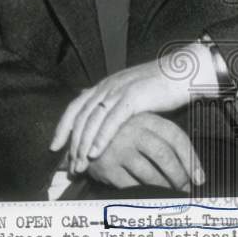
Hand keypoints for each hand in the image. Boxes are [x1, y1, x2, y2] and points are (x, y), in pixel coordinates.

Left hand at [51, 50, 196, 173]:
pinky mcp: (132, 98)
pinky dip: (101, 138)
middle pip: (80, 118)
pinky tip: (96, 152)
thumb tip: (102, 120)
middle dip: (72, 143)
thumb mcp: (130, 94)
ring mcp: (117, 91)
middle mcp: (105, 87)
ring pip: (92, 121)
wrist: (183, 71)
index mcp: (103, 86)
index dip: (62, 127)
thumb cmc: (159, 87)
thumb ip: (114, 104)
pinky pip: (111, 121)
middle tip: (69, 165)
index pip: (74, 108)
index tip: (54, 147)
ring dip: (84, 145)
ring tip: (80, 164)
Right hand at [85, 113, 204, 190]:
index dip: (191, 160)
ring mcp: (116, 148)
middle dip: (179, 176)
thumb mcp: (141, 126)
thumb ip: (163, 139)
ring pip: (150, 174)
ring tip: (169, 194)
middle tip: (184, 189)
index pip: (176, 137)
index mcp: (144, 118)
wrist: (84, 137)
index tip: (199, 179)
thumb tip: (196, 171)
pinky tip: (149, 195)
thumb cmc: (121, 134)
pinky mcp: (106, 166)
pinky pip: (132, 186)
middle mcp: (130, 130)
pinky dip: (144, 194)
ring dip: (164, 188)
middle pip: (164, 155)